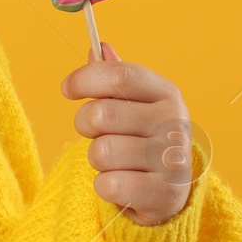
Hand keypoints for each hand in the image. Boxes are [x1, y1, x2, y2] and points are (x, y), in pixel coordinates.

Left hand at [62, 41, 193, 224]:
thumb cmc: (143, 138)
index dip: (86, 78)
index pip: (120, 75)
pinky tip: (121, 184)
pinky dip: (104, 186)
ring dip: (97, 159)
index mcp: (166, 93)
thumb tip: (98, 47)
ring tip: (114, 161)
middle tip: (96, 134)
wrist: (170, 191)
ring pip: (101, 152)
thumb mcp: (134, 104)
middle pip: (102, 114)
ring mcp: (172, 160)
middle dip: (85, 125)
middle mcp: (173, 123)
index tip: (68, 89)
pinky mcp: (164, 194)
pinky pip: (108, 184)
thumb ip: (115, 77)